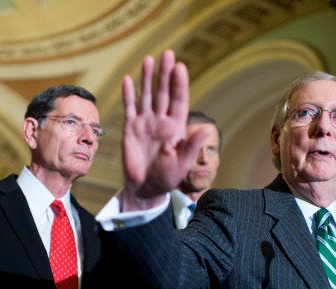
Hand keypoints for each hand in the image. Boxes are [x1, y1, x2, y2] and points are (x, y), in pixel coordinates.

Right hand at [120, 50, 207, 211]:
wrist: (145, 187)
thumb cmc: (167, 178)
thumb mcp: (182, 164)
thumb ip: (191, 146)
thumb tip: (208, 129)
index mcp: (176, 127)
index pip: (179, 100)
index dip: (179, 84)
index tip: (180, 67)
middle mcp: (162, 120)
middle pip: (163, 92)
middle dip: (165, 74)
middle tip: (167, 53)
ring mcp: (146, 123)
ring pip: (147, 96)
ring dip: (148, 78)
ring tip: (149, 59)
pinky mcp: (130, 128)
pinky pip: (129, 108)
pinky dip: (128, 94)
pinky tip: (128, 79)